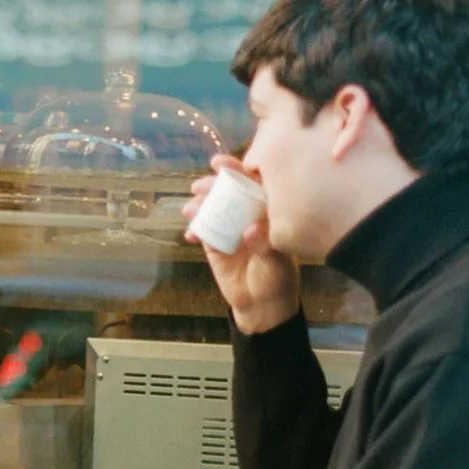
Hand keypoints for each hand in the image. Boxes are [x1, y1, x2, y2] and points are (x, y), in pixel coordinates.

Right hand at [189, 156, 299, 333]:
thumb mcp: (276, 260)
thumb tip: (251, 228)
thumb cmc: (278, 277)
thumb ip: (264, 242)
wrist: (261, 304)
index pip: (251, 181)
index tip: (220, 164)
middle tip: (198, 186)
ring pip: (211, 208)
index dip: (236, 168)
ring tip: (191, 209)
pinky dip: (194, 230)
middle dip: (210, 185)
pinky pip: (202, 231)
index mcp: (265, 210)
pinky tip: (190, 235)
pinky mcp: (214, 244)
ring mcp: (229, 227)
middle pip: (227, 190)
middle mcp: (246, 214)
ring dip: (198, 205)